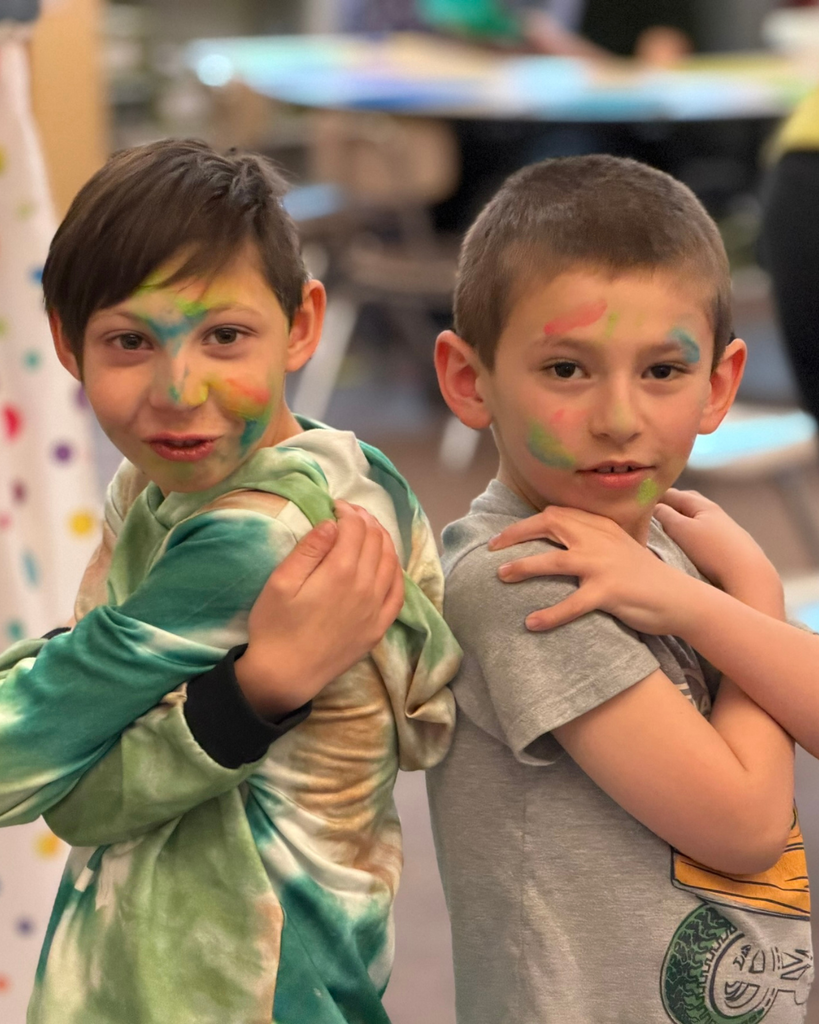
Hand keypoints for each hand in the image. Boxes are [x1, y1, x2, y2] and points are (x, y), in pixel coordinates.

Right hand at [235, 500, 403, 716]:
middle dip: (365, 520)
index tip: (334, 506)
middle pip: (376, 541)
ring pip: (391, 562)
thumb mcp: (281, 582)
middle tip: (350, 514)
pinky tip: (387, 562)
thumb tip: (332, 523)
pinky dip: (396, 570)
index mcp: (341, 571)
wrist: (286, 675)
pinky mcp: (379, 627)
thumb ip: (309, 549)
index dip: (347, 511)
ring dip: (382, 540)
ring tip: (368, 530)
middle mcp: (366, 586)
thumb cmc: (276, 626)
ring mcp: (377, 608)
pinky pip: (398, 592)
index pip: (355, 528)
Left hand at [488, 505, 695, 634]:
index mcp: (601, 527)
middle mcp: (600, 540)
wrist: (679, 599)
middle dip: (516, 534)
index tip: (505, 536)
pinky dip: (550, 614)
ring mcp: (605, 565)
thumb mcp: (617, 548)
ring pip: (554, 560)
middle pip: (550, 525)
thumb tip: (555, 543)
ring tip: (501, 576)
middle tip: (492, 549)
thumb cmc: (643, 576)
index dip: (527, 522)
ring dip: (523, 567)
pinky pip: (572, 604)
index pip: (557, 513)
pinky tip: (531, 623)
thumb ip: (591, 540)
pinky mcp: (610, 593)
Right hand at [654, 489, 782, 613]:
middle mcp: (716, 514)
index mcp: (703, 505)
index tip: (637, 505)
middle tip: (649, 517)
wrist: (749, 577)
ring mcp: (725, 531)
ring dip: (681, 523)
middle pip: (687, 504)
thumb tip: (653, 506)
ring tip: (665, 534)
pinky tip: (687, 548)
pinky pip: (704, 535)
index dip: (654, 496)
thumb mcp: (681, 530)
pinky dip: (692, 536)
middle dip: (668, 507)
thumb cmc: (713, 551)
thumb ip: (664, 515)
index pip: (673, 493)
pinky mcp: (730, 548)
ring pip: (696, 521)